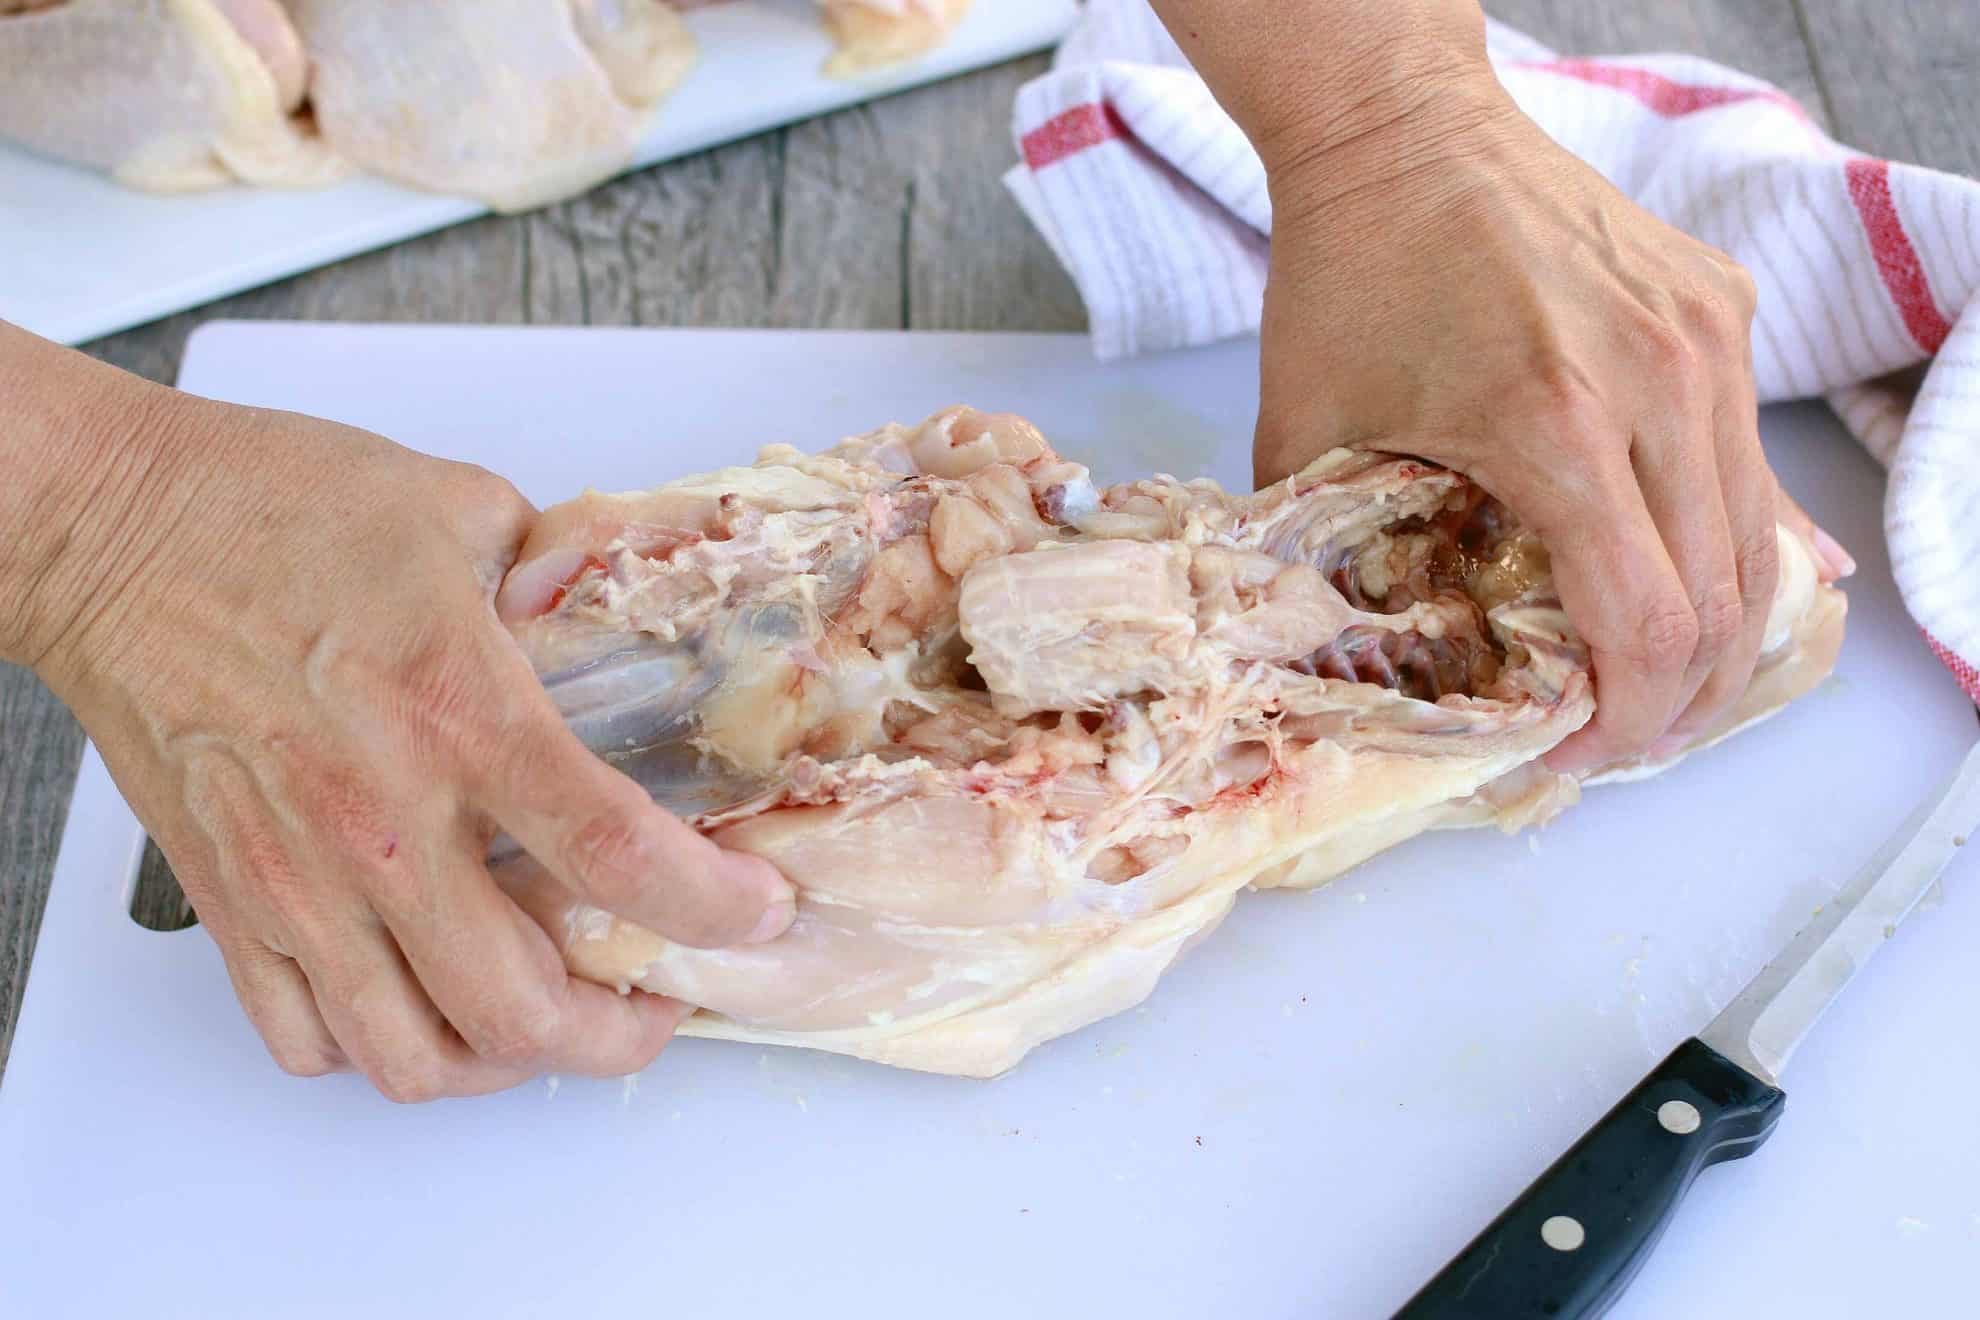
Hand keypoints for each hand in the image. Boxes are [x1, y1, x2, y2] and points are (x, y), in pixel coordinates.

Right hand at [25, 378, 794, 1101]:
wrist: (114, 530)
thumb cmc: (271, 507)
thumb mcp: (461, 508)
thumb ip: (562, 574)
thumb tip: (624, 609)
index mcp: (460, 715)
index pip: (614, 854)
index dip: (707, 908)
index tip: (753, 914)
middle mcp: (381, 821)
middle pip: (521, 1008)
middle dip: (618, 1037)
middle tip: (654, 1006)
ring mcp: (298, 878)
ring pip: (412, 1056)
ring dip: (503, 1064)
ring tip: (546, 1025)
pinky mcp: (229, 902)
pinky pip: (306, 1038)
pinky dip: (381, 1049)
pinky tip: (424, 1005)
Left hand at [1250, 80, 1852, 772]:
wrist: (1401, 131)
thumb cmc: (1345, 278)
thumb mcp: (1308, 434)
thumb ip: (1327, 558)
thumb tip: (1341, 657)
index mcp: (1552, 423)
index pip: (1644, 623)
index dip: (1622, 721)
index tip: (1575, 758)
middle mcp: (1659, 382)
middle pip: (1726, 600)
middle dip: (1681, 701)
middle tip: (1623, 745)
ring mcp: (1708, 341)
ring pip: (1759, 537)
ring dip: (1720, 632)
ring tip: (1660, 686)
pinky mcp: (1723, 311)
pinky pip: (1750, 458)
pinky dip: (1729, 539)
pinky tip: (1690, 585)